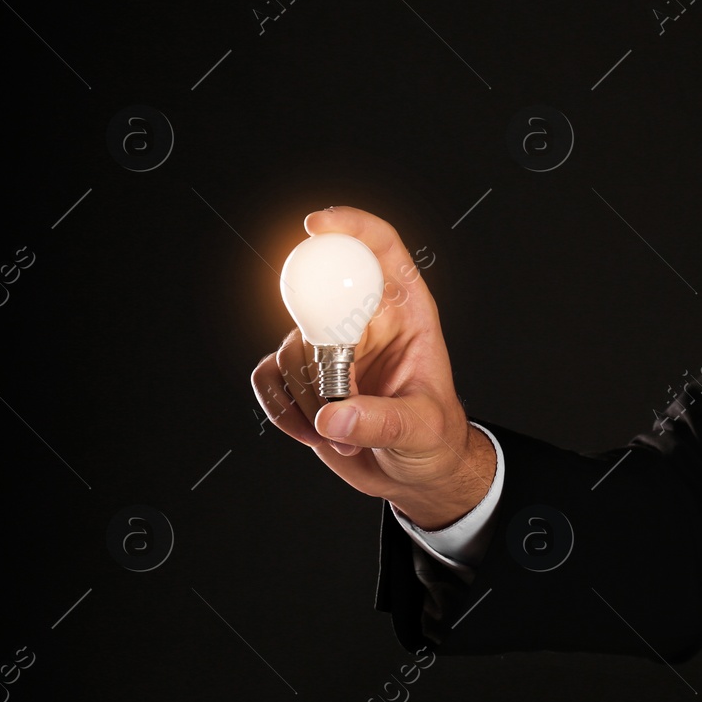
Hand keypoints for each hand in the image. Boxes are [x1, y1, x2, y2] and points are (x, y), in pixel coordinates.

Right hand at [250, 206, 495, 528]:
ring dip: (309, 397)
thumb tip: (333, 413)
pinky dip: (282, 408)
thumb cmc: (434, 440)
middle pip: (320, 299)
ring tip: (346, 432)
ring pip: (291, 347)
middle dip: (321, 351)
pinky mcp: (300, 375)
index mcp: (406, 311)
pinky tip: (313, 433)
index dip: (351, 227)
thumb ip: (383, 421)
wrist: (411, 474)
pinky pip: (268, 376)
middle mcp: (363, 320)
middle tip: (340, 393)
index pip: (380, 249)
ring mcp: (328, 345)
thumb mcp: (423, 430)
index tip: (316, 227)